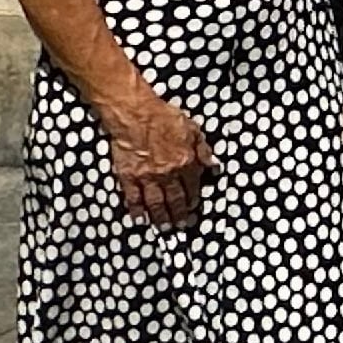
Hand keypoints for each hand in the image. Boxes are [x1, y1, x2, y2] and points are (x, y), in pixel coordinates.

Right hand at [100, 86, 212, 227]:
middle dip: (179, 214)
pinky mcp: (128, 177)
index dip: (193, 199)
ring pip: (156, 203)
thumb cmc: (164, 117)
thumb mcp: (193, 129)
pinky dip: (137, 210)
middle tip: (181, 225)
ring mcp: (147, 177)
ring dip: (161, 218)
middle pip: (175, 199)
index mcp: (186, 162)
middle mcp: (168, 173)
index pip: (193, 186)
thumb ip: (203, 151)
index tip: (193, 208)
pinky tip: (140, 218)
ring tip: (165, 228)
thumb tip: (214, 166)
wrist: (135, 114)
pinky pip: (133, 198)